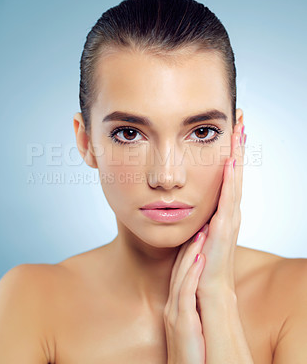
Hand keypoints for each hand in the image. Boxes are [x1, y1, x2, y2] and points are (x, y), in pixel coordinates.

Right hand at [164, 230, 207, 363]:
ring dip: (191, 252)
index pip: (182, 272)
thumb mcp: (191, 327)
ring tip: (201, 232)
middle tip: (199, 223)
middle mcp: (173, 306)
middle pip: (180, 268)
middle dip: (189, 245)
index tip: (198, 232)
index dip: (189, 251)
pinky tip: (199, 258)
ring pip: (182, 276)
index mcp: (176, 306)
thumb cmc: (194, 356)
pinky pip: (186, 293)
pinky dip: (191, 274)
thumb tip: (199, 295)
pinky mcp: (182, 323)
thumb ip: (191, 309)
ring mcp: (175, 314)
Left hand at [196, 122, 246, 299]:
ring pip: (234, 182)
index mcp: (219, 213)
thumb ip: (192, 220)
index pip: (225, 178)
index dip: (228, 155)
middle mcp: (227, 213)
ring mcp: (228, 221)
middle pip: (233, 174)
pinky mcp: (223, 231)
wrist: (205, 298)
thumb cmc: (197, 270)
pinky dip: (230, 180)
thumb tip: (179, 203)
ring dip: (236, 156)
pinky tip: (229, 161)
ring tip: (239, 131)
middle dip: (237, 147)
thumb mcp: (192, 237)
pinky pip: (227, 200)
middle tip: (239, 120)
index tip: (228, 131)